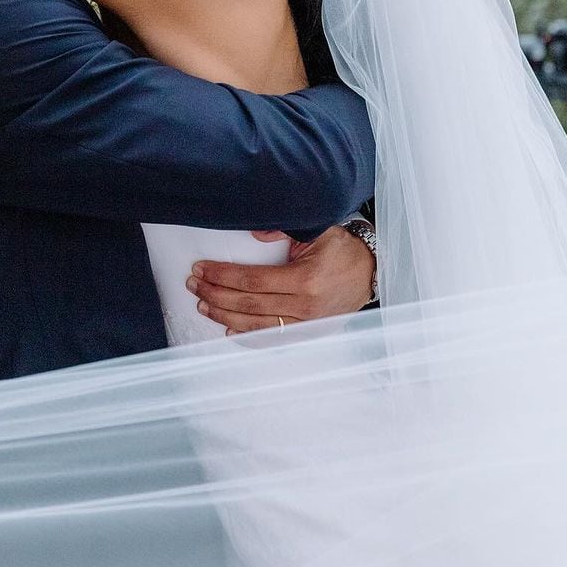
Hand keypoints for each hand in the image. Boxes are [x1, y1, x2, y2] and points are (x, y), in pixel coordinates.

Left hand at [186, 225, 376, 334]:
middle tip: (193, 285)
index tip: (200, 269)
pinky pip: (274, 337)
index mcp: (304, 279)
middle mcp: (305, 306)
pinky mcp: (309, 331)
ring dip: (225, 315)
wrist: (372, 271)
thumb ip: (284, 231)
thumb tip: (252, 235)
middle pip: (249, 304)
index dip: (222, 275)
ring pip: (257, 324)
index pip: (251, 280)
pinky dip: (249, 335)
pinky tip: (229, 329)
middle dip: (216, 294)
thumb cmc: (342, 247)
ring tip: (203, 305)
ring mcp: (307, 323)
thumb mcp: (317, 230)